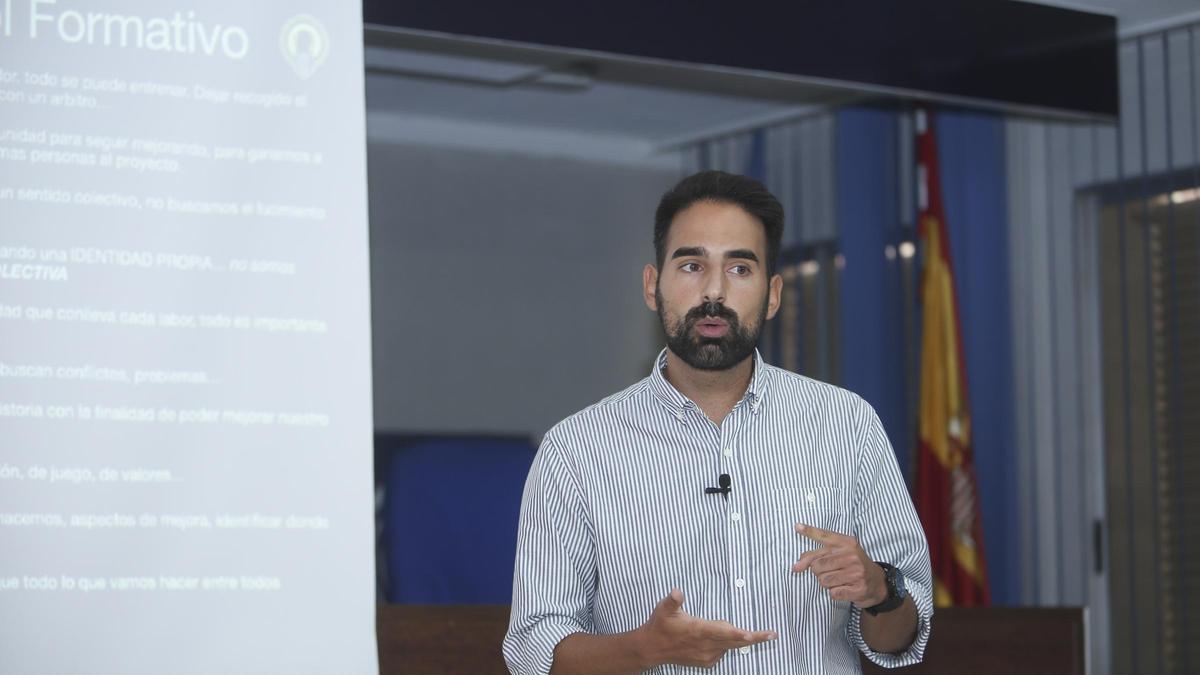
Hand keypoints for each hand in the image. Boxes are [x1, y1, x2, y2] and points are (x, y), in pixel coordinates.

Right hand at [636, 588, 776, 667]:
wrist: (652, 649)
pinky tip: (715, 637)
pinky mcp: (707, 662)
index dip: (739, 633)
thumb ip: (673, 600)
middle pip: (736, 641)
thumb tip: (677, 591)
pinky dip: (725, 644)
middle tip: (773, 634)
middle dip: (756, 638)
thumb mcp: (663, 609)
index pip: (723, 632)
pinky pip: (723, 651)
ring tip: (741, 630)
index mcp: (699, 630)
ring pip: (731, 645)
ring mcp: (708, 656)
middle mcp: (706, 645)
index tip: (753, 634)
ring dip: (738, 638)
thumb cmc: (660, 626)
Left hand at [791, 524, 886, 607]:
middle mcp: (852, 556)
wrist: (877, 582)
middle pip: (817, 565)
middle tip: (830, 571)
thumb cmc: (854, 565)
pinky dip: (835, 593)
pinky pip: (833, 593)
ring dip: (827, 583)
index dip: (809, 531)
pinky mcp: (858, 589)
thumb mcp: (841, 553)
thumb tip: (796, 566)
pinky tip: (844, 588)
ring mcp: (856, 572)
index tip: (797, 527)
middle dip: (818, 572)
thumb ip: (818, 555)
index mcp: (847, 543)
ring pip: (823, 580)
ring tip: (838, 580)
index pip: (824, 536)